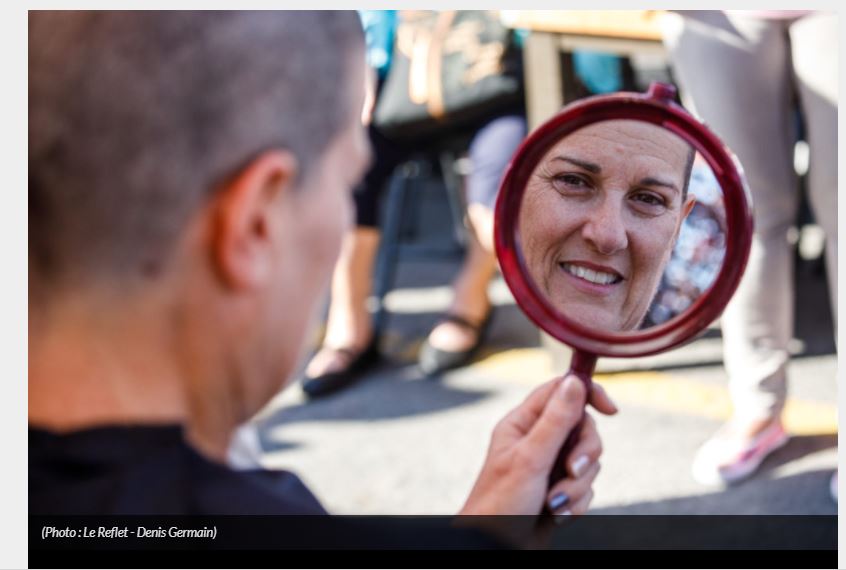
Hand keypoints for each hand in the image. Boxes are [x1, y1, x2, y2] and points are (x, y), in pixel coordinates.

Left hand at [459, 374, 616, 516]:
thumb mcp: (530, 458)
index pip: (560, 391)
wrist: (496, 548)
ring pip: (588, 461)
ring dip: (576, 486)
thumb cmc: (500, 504)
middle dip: (584, 454)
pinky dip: (576, 502)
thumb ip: (555, 420)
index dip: (587, 394)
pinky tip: (556, 515)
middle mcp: (536, 440)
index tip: (610, 410)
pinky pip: (586, 487)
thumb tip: (573, 381)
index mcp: (522, 423)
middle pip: (582, 428)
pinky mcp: (558, 489)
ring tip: (553, 503)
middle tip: (571, 471)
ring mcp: (548, 465)